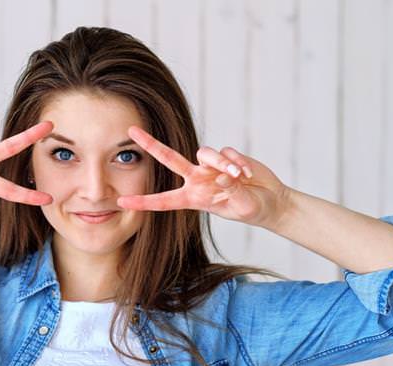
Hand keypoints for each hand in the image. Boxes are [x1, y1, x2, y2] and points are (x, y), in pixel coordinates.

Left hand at [116, 126, 291, 227]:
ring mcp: (210, 166)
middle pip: (169, 158)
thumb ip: (232, 191)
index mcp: (193, 198)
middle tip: (131, 130)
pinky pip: (226, 153)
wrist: (271, 201)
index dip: (143, 202)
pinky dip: (238, 162)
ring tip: (240, 177)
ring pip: (205, 153)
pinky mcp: (226, 156)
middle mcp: (197, 179)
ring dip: (223, 163)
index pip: (163, 201)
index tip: (122, 202)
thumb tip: (222, 175)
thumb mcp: (242, 206)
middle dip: (151, 144)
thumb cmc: (252, 209)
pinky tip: (249, 174)